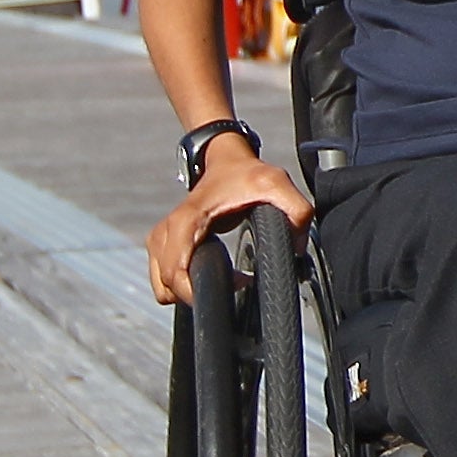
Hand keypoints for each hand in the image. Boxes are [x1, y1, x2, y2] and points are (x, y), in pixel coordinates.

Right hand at [147, 132, 309, 304]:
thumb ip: (297, 211)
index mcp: (186, 221)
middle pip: (168, 287)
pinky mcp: (160, 246)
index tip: (236, 284)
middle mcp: (165, 232)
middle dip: (202, 294)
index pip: (175, 274)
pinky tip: (210, 271)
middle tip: (237, 281)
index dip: (202, 291)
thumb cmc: (245, 174)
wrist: (226, 162)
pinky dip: (184, 286)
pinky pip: (163, 282)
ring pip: (163, 289)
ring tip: (224, 276)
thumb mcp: (277, 184)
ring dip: (192, 292)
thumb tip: (297, 248)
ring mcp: (159, 240)